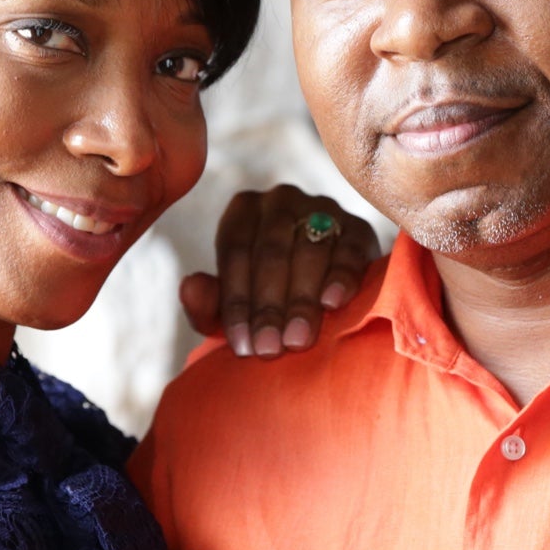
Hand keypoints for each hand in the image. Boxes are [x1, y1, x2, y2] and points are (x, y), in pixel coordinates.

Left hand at [181, 185, 380, 357]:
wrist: (326, 288)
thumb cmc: (268, 297)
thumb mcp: (235, 304)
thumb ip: (208, 303)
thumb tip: (190, 288)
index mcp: (243, 211)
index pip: (235, 252)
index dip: (236, 301)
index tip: (242, 345)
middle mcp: (281, 200)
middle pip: (271, 252)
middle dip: (269, 306)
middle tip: (270, 349)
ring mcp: (323, 208)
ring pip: (309, 251)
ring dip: (302, 299)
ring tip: (297, 339)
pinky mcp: (359, 226)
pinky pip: (350, 249)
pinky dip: (341, 276)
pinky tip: (332, 303)